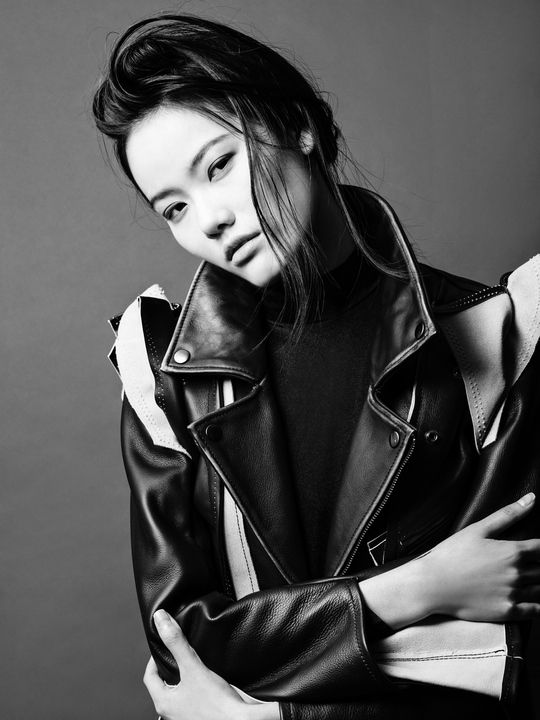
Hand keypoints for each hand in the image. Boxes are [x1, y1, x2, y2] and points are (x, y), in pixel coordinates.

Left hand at [143, 609, 279, 719]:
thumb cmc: (216, 706)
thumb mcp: (193, 667)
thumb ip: (176, 643)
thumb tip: (161, 620)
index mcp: (164, 702)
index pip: (150, 676)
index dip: (154, 658)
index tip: (163, 645)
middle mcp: (172, 713)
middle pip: (164, 684)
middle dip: (170, 667)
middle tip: (178, 652)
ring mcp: (187, 715)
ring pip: (180, 691)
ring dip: (184, 677)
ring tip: (194, 663)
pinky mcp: (202, 715)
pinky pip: (194, 697)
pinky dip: (197, 686)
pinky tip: (209, 679)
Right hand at [420, 492, 539, 621]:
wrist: (433, 584)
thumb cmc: (452, 554)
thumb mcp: (478, 529)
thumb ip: (508, 514)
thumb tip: (532, 498)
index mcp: (512, 552)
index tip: (538, 550)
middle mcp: (517, 573)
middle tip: (533, 565)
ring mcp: (513, 594)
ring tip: (533, 580)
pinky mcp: (507, 611)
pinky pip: (535, 611)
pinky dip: (539, 606)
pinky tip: (534, 600)